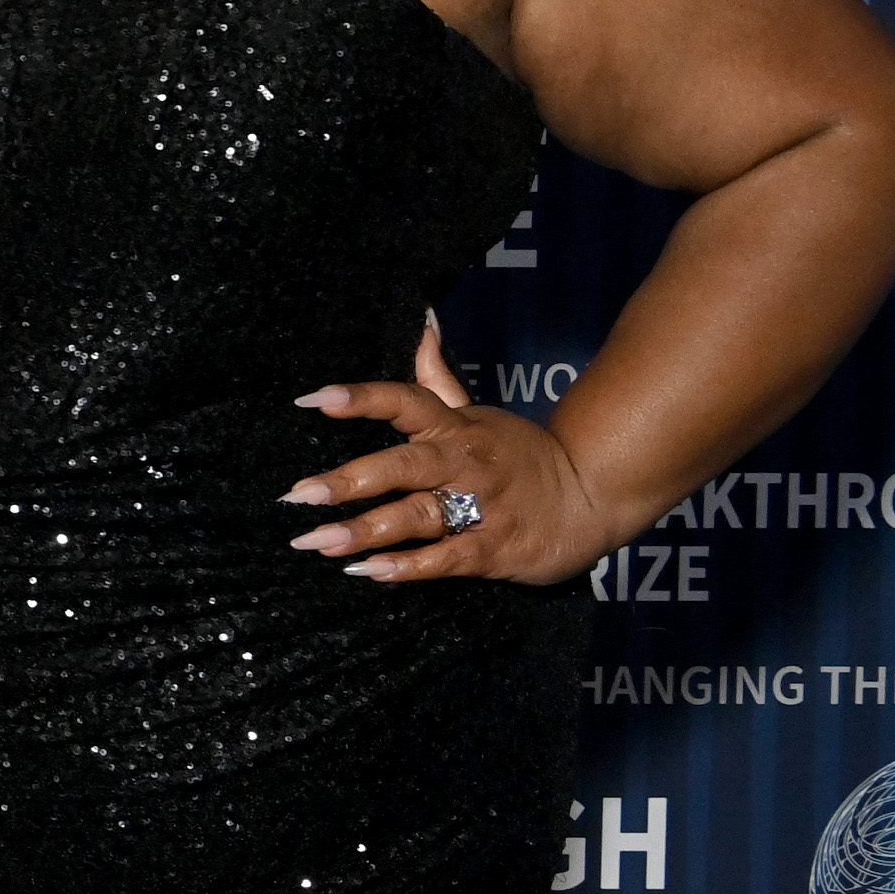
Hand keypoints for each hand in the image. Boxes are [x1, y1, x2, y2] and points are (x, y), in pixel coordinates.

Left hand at [281, 325, 616, 585]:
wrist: (595, 496)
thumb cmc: (521, 454)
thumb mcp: (477, 412)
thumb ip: (436, 378)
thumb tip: (420, 320)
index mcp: (455, 428)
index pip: (405, 402)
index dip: (361, 399)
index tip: (312, 400)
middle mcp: (463, 464)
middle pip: (404, 467)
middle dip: (351, 481)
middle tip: (299, 495)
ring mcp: (481, 508)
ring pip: (418, 516)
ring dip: (367, 530)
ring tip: (318, 543)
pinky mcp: (495, 550)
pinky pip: (447, 559)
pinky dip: (409, 566)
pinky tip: (370, 572)